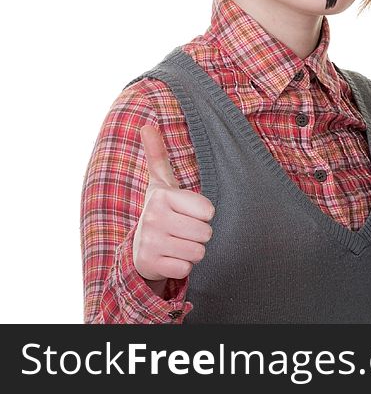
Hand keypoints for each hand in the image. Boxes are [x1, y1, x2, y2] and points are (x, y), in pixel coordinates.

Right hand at [132, 125, 214, 294]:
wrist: (138, 247)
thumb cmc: (160, 211)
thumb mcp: (160, 184)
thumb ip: (157, 155)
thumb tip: (147, 125)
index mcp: (161, 196)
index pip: (209, 210)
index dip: (203, 214)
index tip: (187, 213)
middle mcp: (153, 218)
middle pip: (206, 232)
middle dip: (199, 235)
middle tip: (183, 231)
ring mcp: (150, 243)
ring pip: (198, 252)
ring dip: (192, 251)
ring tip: (177, 243)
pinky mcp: (151, 265)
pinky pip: (186, 268)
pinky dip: (183, 267)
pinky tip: (171, 258)